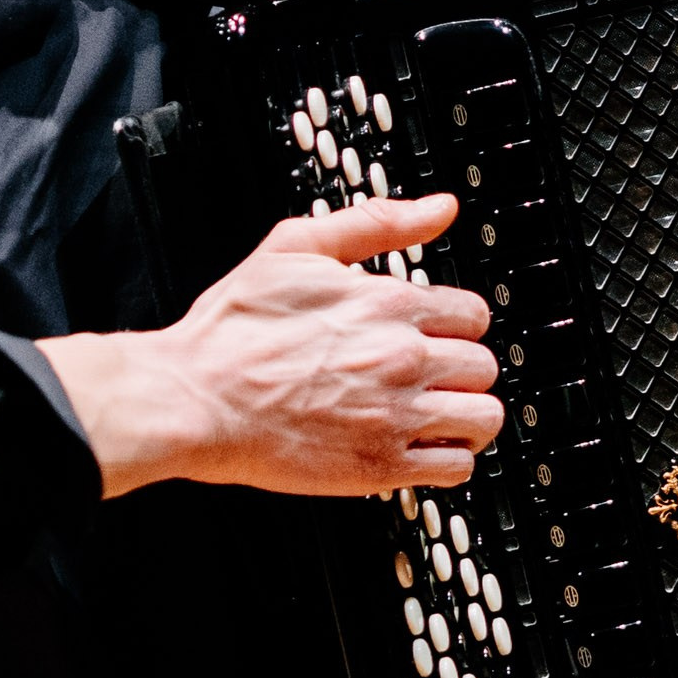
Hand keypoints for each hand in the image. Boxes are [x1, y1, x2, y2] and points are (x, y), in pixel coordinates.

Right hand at [39, 194, 501, 497]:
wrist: (194, 399)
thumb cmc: (233, 330)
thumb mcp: (296, 246)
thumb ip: (377, 222)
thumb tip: (440, 208)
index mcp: (388, 304)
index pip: (473, 314)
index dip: (455, 324)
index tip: (433, 335)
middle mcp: (403, 359)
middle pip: (484, 365)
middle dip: (462, 369)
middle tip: (431, 377)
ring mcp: (396, 415)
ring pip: (483, 416)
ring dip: (466, 414)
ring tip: (438, 414)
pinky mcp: (381, 466)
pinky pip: (456, 468)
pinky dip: (449, 459)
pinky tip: (422, 448)